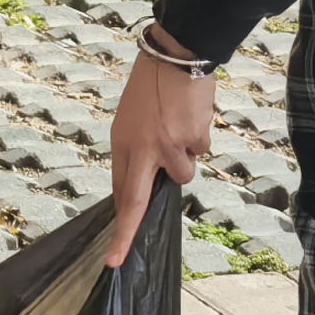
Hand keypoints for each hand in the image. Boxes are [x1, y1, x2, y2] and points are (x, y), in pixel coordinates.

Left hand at [106, 42, 216, 266]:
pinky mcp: (196, 138)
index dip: (119, 228)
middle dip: (128, 233)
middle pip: (138, 201)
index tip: (113, 258)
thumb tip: (143, 186)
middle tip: (119, 258)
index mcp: (123, 143)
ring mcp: (172, 146)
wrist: (177, 56)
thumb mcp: (128, 120)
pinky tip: (190, 117)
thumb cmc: (151, 87)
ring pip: (183, 174)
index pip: (121, 193)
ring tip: (178, 128)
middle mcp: (144, 149)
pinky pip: (200, 150)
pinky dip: (197, 139)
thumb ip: (134, 154)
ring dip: (183, 158)